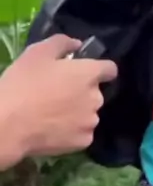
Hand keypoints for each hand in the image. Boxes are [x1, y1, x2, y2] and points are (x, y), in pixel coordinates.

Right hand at [0, 35, 117, 168]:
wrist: (10, 124)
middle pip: (95, 93)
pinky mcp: (84, 142)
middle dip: (81, 92)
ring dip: (77, 113)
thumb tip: (77, 44)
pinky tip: (54, 130)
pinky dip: (72, 131)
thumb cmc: (23, 84)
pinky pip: (82, 133)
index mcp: (88, 74)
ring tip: (53, 115)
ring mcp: (91, 122)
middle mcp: (96, 98)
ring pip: (88, 114)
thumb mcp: (37, 52)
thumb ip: (62, 43)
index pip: (109, 69)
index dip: (99, 69)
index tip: (83, 72)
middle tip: (57, 94)